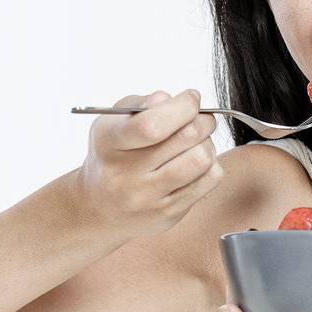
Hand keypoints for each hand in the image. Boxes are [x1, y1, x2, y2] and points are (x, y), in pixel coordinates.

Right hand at [76, 89, 222, 239]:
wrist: (100, 207)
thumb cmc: (113, 154)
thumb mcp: (114, 122)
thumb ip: (141, 105)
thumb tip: (168, 99)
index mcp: (110, 143)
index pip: (152, 126)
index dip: (182, 107)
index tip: (191, 98)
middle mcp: (127, 174)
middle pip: (185, 138)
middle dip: (202, 121)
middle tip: (201, 118)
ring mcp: (149, 197)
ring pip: (201, 160)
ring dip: (208, 144)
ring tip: (198, 142)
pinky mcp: (169, 213)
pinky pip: (208, 182)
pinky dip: (211, 165)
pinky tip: (197, 163)